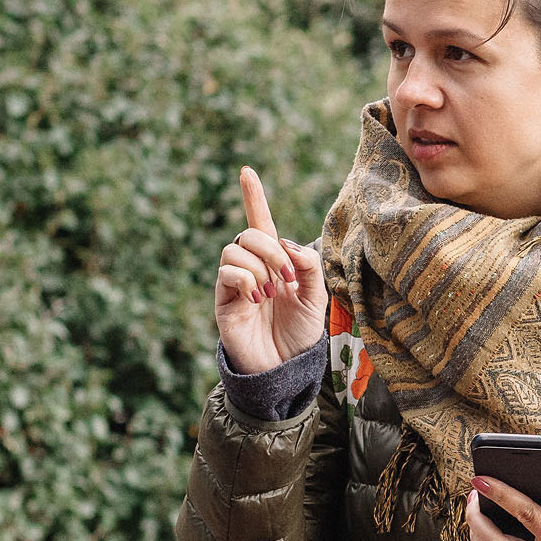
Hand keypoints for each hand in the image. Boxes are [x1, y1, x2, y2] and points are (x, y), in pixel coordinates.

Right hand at [214, 166, 327, 375]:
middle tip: (288, 278)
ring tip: (272, 294)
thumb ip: (309, 266)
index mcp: (275, 263)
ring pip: (235, 250)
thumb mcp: (317, 297)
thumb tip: (287, 243)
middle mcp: (252, 269)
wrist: (286, 370)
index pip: (262, 224)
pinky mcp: (224, 301)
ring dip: (260, 267)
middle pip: (249, 233)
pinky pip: (227, 272)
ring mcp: (235, 284)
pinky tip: (258, 298)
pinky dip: (246, 279)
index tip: (246, 170)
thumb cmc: (300, 336)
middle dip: (272, 249)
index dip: (254, 197)